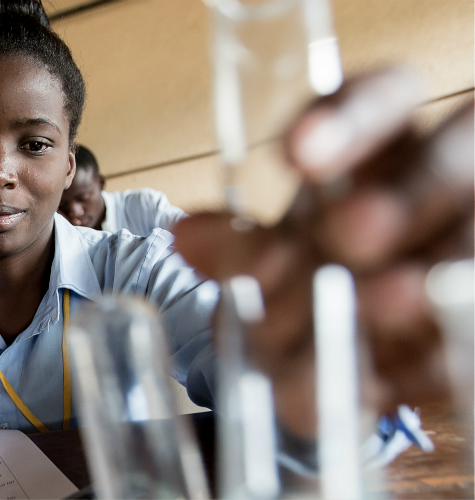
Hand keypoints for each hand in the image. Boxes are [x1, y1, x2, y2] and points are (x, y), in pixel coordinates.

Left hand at [173, 68, 472, 437]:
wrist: (365, 340)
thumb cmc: (318, 272)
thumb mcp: (282, 249)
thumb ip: (242, 242)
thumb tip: (189, 239)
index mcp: (391, 144)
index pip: (386, 95)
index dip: (349, 120)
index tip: (294, 153)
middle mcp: (450, 181)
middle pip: (448, 166)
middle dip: (398, 198)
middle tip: (344, 231)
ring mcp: (469, 245)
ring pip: (462, 250)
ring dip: (418, 280)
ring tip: (377, 303)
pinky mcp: (471, 323)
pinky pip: (458, 343)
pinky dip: (423, 359)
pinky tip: (384, 377)